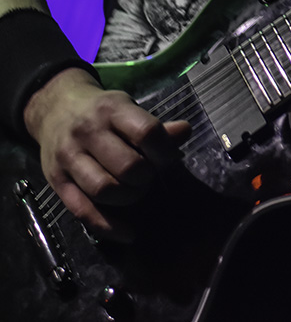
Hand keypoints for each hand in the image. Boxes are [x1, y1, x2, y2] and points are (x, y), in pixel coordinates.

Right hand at [23, 67, 189, 240]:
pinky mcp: (56, 180)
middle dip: (147, 177)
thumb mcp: (128, 108)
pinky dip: (108, 227)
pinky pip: (82, 211)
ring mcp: (69, 157)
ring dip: (129, 197)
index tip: (168, 158)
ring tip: (135, 190)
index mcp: (112, 110)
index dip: (165, 151)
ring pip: (104, 190)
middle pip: (127, 166)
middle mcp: (87, 132)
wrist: (54, 110)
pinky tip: (128, 233)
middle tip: (148, 175)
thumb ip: (156, 126)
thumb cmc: (101, 112)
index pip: (147, 133)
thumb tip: (185, 131)